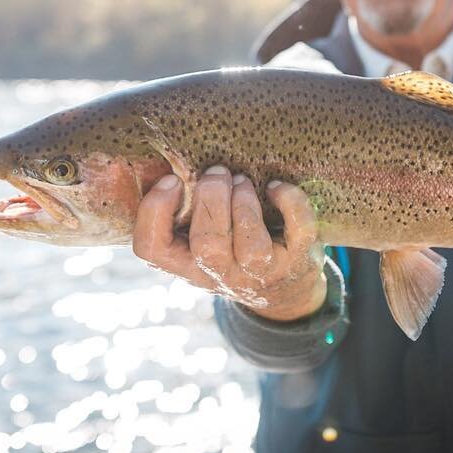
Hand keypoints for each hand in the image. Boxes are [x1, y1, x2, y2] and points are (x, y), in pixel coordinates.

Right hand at [132, 165, 327, 321]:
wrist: (282, 291)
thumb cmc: (230, 253)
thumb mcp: (196, 243)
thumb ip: (181, 213)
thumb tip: (171, 160)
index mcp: (186, 265)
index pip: (152, 250)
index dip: (155, 212)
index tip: (172, 180)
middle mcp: (222, 275)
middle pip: (208, 247)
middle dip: (211, 200)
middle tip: (217, 172)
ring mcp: (262, 272)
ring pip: (251, 247)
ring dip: (245, 205)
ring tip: (243, 180)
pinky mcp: (297, 260)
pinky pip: (299, 232)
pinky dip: (291, 202)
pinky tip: (277, 188)